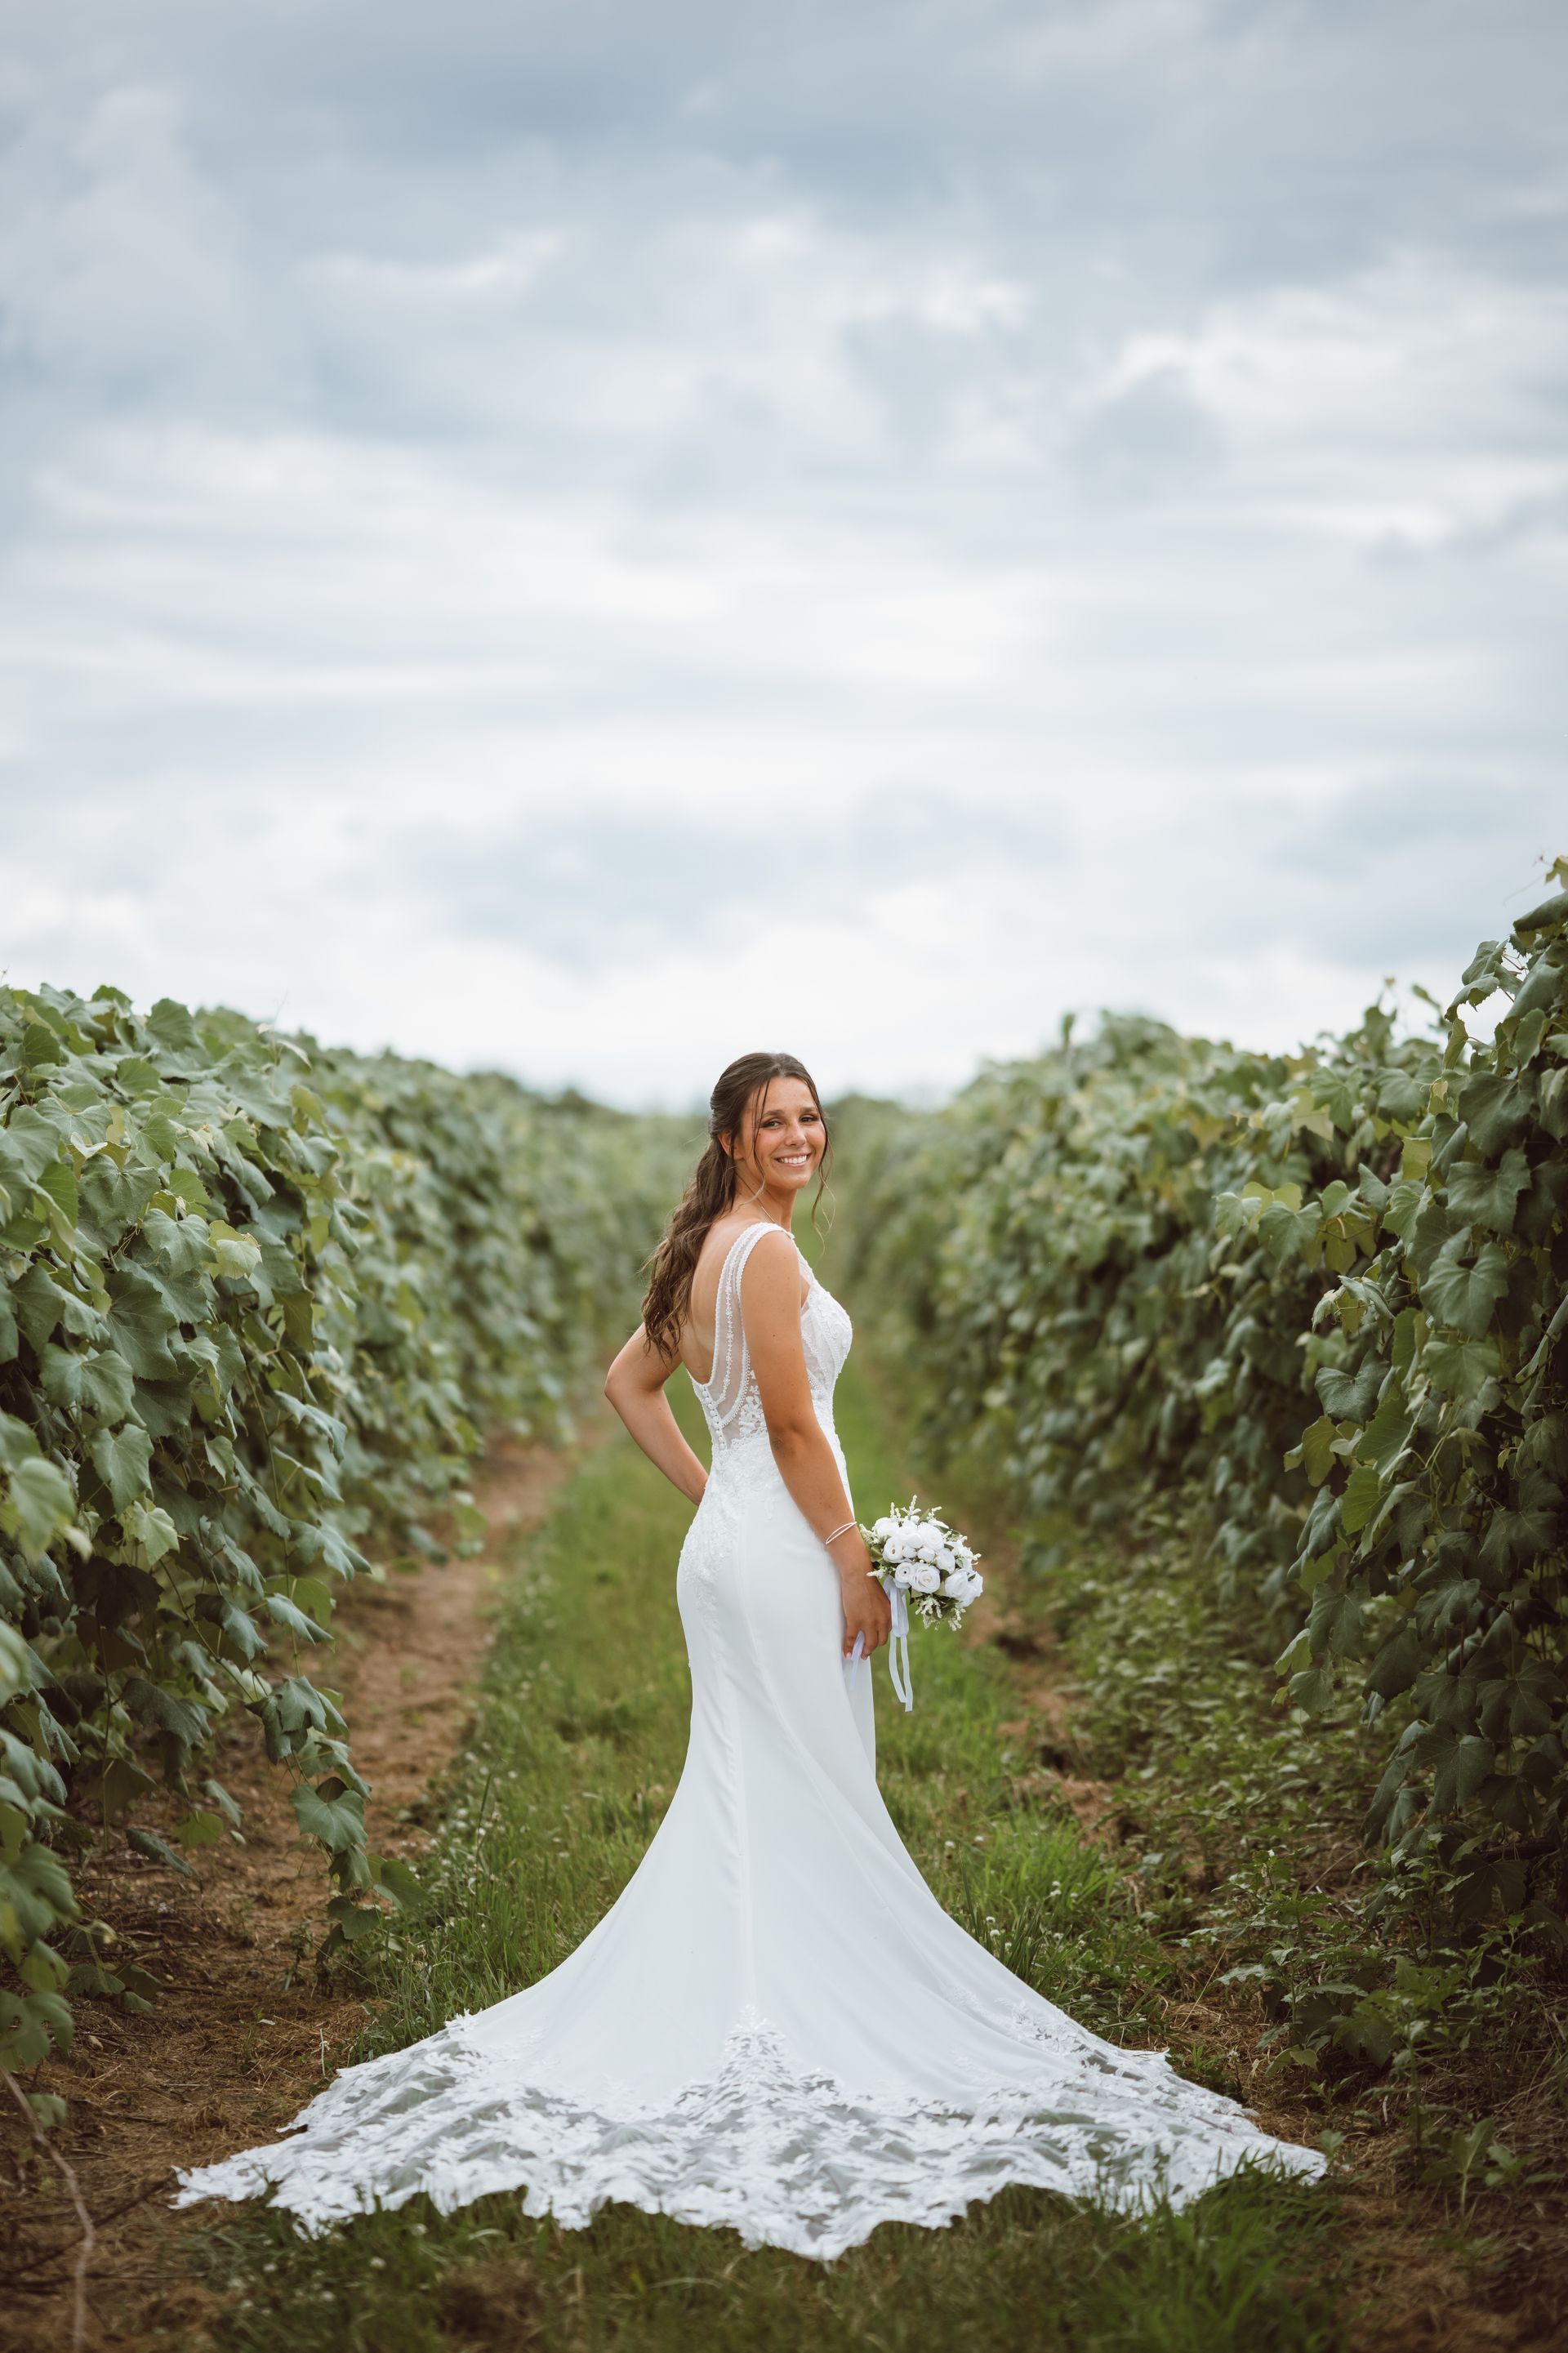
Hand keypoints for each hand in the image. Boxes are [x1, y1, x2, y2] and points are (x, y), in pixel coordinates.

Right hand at [831, 1534, 890, 1658]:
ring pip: (868, 1644)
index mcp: (890, 1614)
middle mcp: (882, 1621)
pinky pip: (852, 1640)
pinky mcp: (856, 1622)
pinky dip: (849, 1648)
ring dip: (864, 1652)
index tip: (874, 1641)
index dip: (879, 1638)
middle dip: (873, 1647)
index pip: (886, 1632)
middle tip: (866, 1650)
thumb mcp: (881, 1599)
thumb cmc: (867, 1582)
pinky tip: (847, 1653)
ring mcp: (869, 1623)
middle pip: (879, 1641)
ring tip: (858, 1654)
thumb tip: (875, 1620)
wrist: (858, 1575)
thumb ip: (881, 1611)